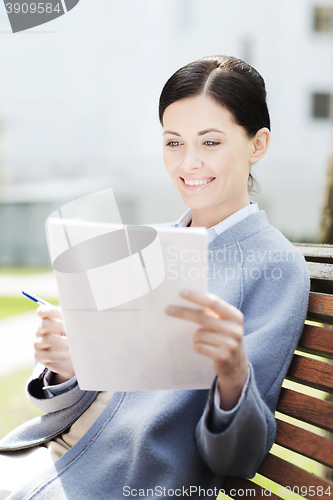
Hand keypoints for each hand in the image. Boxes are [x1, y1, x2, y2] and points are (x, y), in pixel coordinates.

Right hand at [34, 305, 74, 384]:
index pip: (42, 311)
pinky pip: (49, 355)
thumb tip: (80, 311)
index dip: (51, 311)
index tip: (62, 312)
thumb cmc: (70, 336)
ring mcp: (38, 344)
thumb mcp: (71, 326)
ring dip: (62, 341)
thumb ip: (71, 318)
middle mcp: (40, 331)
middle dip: (59, 326)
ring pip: (48, 340)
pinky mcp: (40, 357)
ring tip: (74, 343)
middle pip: (44, 324)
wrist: (68, 356)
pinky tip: (70, 354)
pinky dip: (61, 355)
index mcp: (46, 320)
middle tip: (73, 328)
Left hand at [165, 290, 247, 410]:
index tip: (181, 293)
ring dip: (195, 337)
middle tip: (168, 309)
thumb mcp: (224, 323)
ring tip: (202, 340)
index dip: (197, 297)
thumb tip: (185, 300)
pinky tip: (204, 349)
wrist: (236, 365)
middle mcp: (235, 329)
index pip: (213, 302)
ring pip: (199, 334)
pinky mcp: (222, 356)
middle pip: (202, 318)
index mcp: (235, 316)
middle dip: (183, 312)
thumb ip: (211, 313)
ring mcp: (230, 344)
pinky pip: (199, 347)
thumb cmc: (224, 338)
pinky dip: (197, 347)